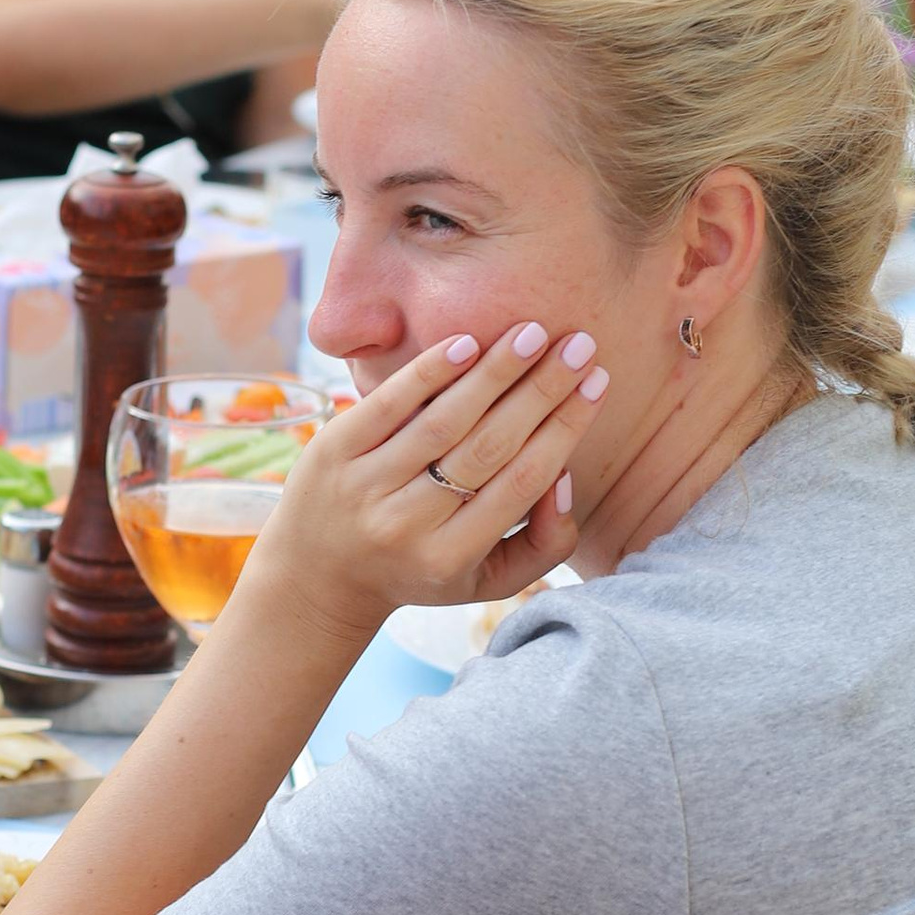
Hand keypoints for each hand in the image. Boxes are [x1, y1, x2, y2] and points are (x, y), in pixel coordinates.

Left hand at [249, 321, 609, 647]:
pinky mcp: (331, 452)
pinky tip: (468, 342)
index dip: (564, 430)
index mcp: (450, 559)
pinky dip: (430, 371)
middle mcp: (406, 525)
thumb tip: (565, 477)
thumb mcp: (485, 580)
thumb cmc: (420, 569)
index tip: (597, 384)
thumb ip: (543, 543)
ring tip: (533, 334)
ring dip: (494, 372)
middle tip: (579, 346)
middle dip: (541, 391)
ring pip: (443, 421)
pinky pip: (388, 404)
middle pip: (489, 447)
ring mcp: (365, 486)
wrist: (317, 578)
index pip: (522, 483)